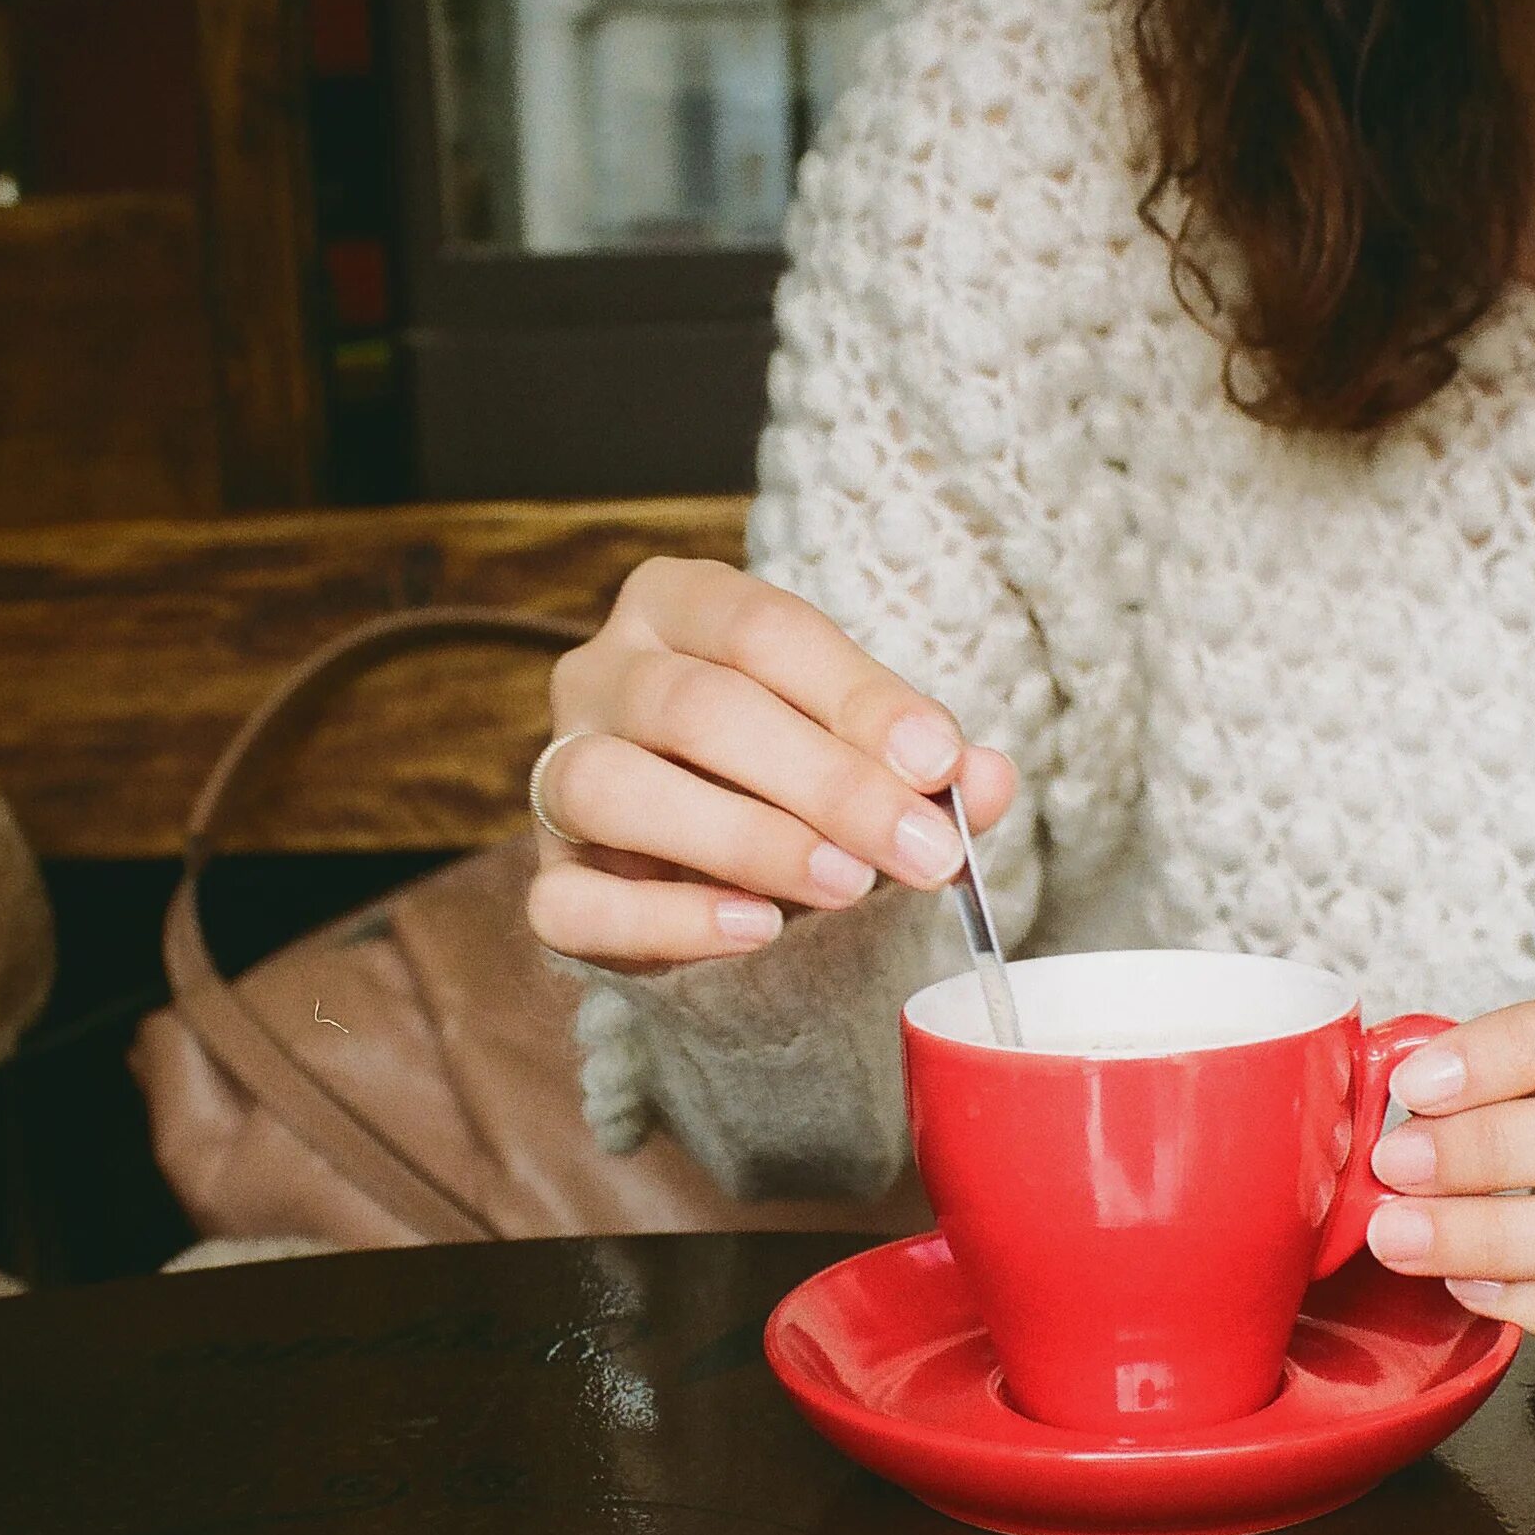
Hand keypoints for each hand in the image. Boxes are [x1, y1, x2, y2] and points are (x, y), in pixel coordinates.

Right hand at [525, 557, 1016, 968]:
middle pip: (695, 708)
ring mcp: (557, 774)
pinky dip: (667, 919)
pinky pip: (570, 903)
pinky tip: (757, 928)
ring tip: (848, 886)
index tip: (940, 763)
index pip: (763, 631)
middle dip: (824, 782)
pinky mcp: (547, 883)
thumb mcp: (874, 759)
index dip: (858, 698)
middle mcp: (601, 674)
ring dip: (744, 838)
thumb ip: (928, 767)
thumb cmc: (806, 784)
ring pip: (610, 788)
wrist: (739, 874)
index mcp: (679, 606)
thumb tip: (987, 779)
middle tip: (921, 848)